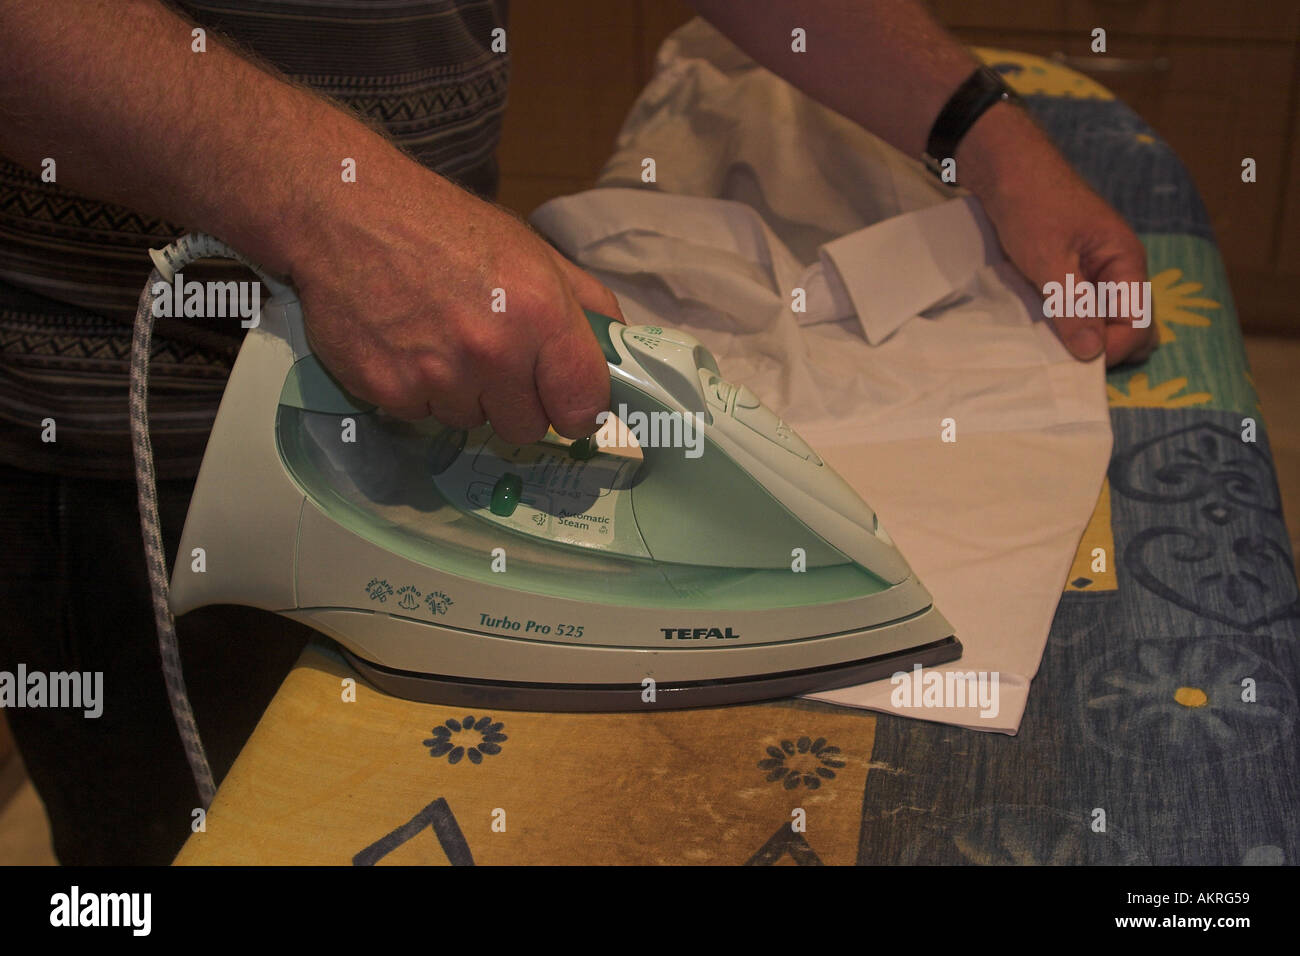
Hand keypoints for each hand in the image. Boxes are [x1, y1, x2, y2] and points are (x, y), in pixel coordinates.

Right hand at [290, 166, 623, 444]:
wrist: (344, 212)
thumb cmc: (443, 226)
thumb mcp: (532, 250)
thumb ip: (587, 303)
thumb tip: (621, 350)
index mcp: (541, 312)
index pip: (584, 404)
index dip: (579, 408)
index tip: (567, 401)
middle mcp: (493, 351)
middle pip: (528, 427)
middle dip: (516, 402)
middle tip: (492, 359)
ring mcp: (438, 376)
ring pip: (472, 423)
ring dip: (464, 395)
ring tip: (441, 339)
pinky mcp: (389, 391)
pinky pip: (421, 416)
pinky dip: (417, 391)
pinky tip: (407, 344)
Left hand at [959, 105, 1157, 367]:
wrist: (1005, 169)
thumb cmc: (1032, 204)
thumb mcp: (1048, 259)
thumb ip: (1072, 305)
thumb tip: (1092, 352)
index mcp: (1126, 261)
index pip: (1139, 323)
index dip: (1113, 349)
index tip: (1077, 363)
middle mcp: (1118, 270)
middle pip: (1129, 326)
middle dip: (1105, 348)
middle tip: (1066, 362)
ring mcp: (1096, 272)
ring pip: (1103, 320)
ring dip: (1083, 338)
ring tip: (1051, 349)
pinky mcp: (1073, 274)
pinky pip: (1081, 309)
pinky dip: (1068, 324)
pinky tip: (1043, 332)